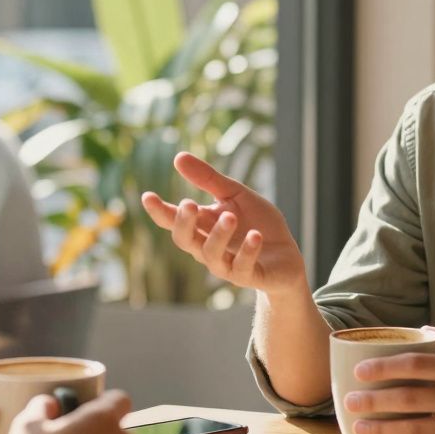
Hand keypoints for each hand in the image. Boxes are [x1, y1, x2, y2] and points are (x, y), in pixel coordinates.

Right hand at [141, 152, 307, 297]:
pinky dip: (248, 251)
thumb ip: (208, 180)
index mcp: (203, 226)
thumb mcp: (235, 195)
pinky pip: (242, 267)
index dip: (160, 211)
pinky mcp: (249, 276)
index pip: (174, 220)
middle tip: (189, 204)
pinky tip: (256, 236)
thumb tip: (178, 157)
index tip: (148, 196)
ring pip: (211, 254)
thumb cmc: (257, 223)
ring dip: (219, 235)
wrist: (287, 256)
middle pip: (185, 240)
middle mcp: (209, 248)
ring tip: (230, 217)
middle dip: (184, 223)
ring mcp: (227, 265)